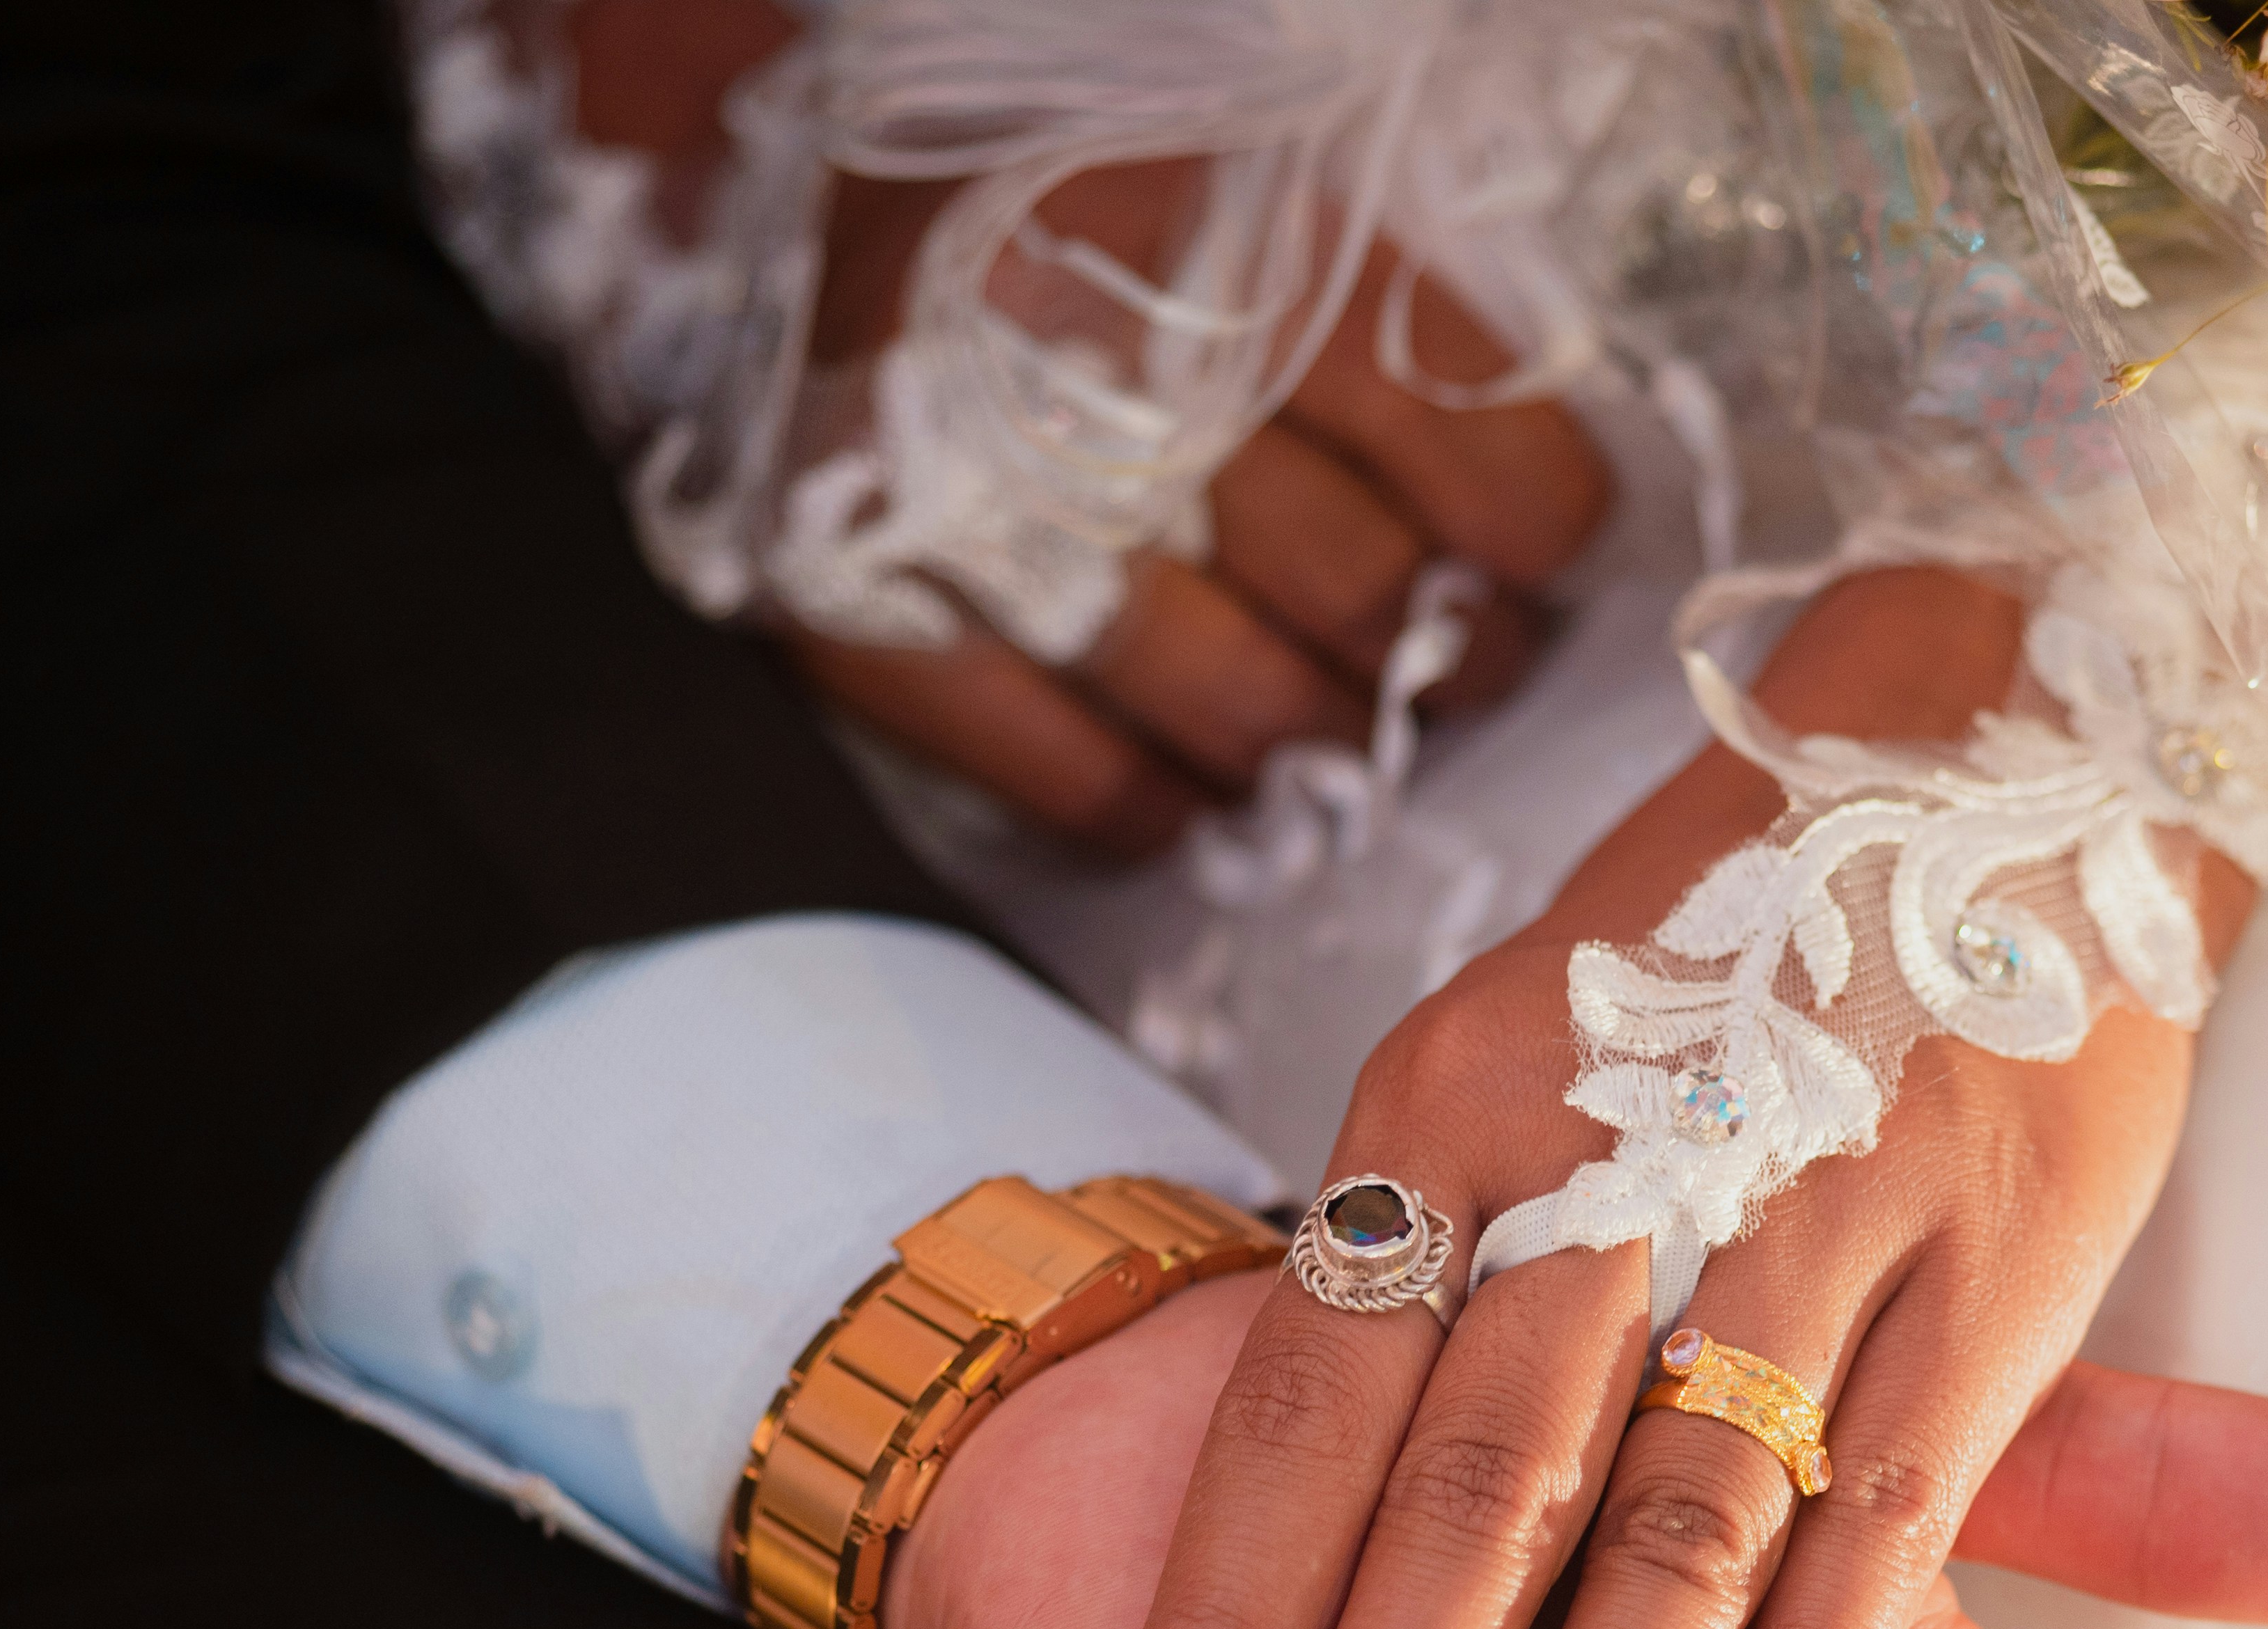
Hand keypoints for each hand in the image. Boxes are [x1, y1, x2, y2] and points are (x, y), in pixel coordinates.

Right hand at [560, 0, 1607, 858]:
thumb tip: (1506, 514)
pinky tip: (1183, 795)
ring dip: (1313, 746)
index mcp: (1206, 241)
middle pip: (1359, 588)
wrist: (730, 184)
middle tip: (1456, 670)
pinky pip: (1068, 773)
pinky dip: (1147, 806)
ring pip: (1236, 701)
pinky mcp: (872, 612)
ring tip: (1334, 736)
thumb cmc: (1018, 206)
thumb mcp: (1204, 196)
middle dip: (1442, 658)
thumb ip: (1352, 320)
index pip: (1453, 433)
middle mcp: (1102, 376)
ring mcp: (979, 507)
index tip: (1537, 563)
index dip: (1530, 529)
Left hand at [1091, 569, 2267, 1628]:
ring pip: (1662, 1518)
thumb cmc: (1729, 953)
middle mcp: (1611, 1150)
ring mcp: (1807, 1203)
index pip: (1306, 1410)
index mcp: (1456, 1101)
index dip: (1224, 1625)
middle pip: (1459, 1492)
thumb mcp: (1535, 1061)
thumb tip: (1328, 1536)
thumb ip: (1450, 1276)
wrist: (1997, 732)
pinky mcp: (1987, 1260)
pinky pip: (1879, 1512)